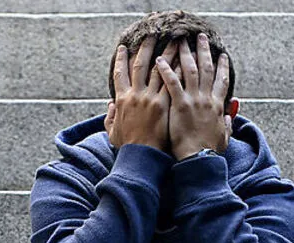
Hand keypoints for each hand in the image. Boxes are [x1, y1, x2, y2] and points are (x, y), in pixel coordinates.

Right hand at [104, 36, 180, 153]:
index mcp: (121, 99)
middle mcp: (135, 95)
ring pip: (159, 70)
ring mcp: (150, 98)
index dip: (120, 59)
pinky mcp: (164, 105)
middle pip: (140, 65)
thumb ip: (110, 117)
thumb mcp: (112, 132)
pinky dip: (178, 70)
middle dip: (146, 47)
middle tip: (152, 34)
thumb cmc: (127, 147)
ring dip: (167, 53)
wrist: (141, 157)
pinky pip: (172, 83)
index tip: (123, 47)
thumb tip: (109, 106)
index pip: (120, 73)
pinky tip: (184, 61)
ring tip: (174, 42)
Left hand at [155, 32, 232, 160]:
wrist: (199, 160)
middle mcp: (207, 99)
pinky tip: (159, 60)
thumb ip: (227, 124)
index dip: (222, 66)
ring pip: (190, 70)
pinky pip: (172, 83)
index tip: (221, 54)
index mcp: (218, 106)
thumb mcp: (224, 137)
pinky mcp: (179, 105)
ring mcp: (193, 100)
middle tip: (200, 37)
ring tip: (180, 40)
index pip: (221, 80)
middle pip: (206, 68)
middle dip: (203, 50)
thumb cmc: (209, 152)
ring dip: (185, 53)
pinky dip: (166, 70)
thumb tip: (229, 117)